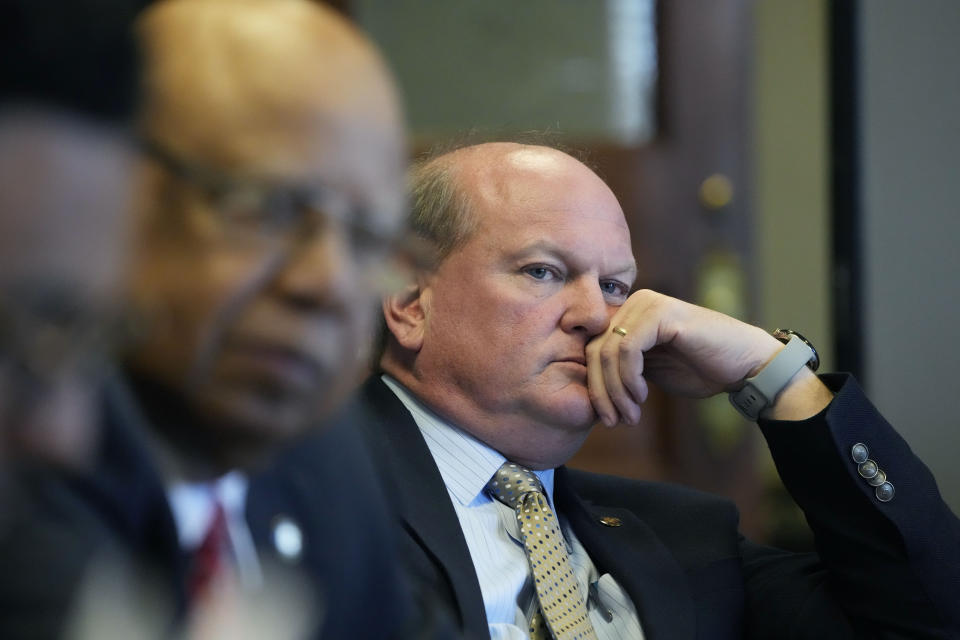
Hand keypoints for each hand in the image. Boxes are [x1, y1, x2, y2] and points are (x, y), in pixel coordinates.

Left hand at [586, 289, 788, 425]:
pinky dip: (629, 378)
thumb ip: (623, 371)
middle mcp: (635, 303)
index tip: (609, 418)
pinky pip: (627, 348)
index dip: (595, 387)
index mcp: (629, 314)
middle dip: (601, 392)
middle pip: (594, 350)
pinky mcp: (661, 313)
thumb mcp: (651, 371)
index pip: (592, 349)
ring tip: (631, 415)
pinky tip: (643, 395)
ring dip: (616, 391)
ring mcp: (647, 304)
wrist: (744, 365)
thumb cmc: (700, 370)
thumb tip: (589, 389)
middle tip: (614, 421)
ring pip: (608, 351)